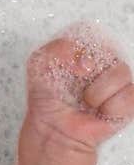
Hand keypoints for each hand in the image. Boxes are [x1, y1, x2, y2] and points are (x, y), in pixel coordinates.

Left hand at [25, 23, 133, 149]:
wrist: (53, 131)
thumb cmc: (48, 101)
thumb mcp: (39, 66)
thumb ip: (56, 48)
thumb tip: (84, 59)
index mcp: (86, 50)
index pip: (94, 34)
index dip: (83, 49)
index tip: (72, 67)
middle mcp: (104, 63)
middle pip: (111, 50)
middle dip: (89, 71)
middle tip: (77, 84)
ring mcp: (118, 83)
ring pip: (121, 71)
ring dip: (97, 91)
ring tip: (87, 102)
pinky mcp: (128, 103)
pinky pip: (129, 95)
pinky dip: (110, 107)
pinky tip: (99, 112)